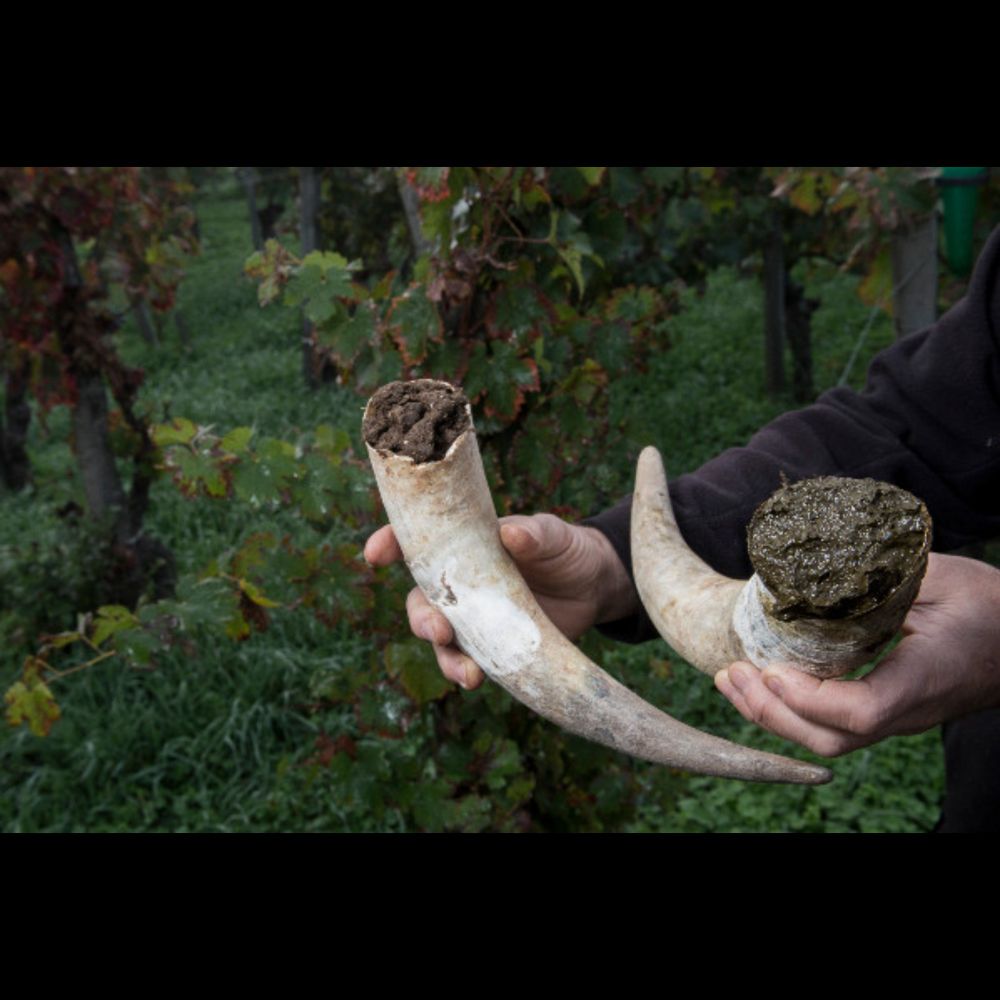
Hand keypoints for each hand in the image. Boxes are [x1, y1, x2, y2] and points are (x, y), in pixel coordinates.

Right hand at [364, 514, 638, 689]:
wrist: (592, 587)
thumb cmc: (564, 549)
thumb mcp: (552, 535)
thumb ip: (533, 533)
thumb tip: (512, 533)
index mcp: (462, 547)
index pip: (416, 543)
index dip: (390, 545)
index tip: (376, 553)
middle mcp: (458, 585)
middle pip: (420, 601)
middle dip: (421, 618)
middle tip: (438, 629)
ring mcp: (472, 619)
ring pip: (440, 640)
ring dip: (444, 656)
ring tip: (466, 672)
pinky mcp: (490, 647)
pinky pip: (467, 662)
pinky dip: (466, 673)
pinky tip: (476, 680)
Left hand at [714, 553, 999, 755]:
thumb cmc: (988, 605)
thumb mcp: (940, 577)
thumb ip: (882, 575)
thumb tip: (816, 562)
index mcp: (924, 678)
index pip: (862, 711)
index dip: (810, 698)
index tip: (772, 668)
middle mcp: (908, 710)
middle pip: (831, 739)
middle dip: (771, 712)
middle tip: (731, 673)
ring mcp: (895, 717)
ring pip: (827, 739)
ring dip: (771, 714)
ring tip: (731, 680)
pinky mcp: (885, 711)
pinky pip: (831, 725)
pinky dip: (789, 709)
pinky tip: (761, 682)